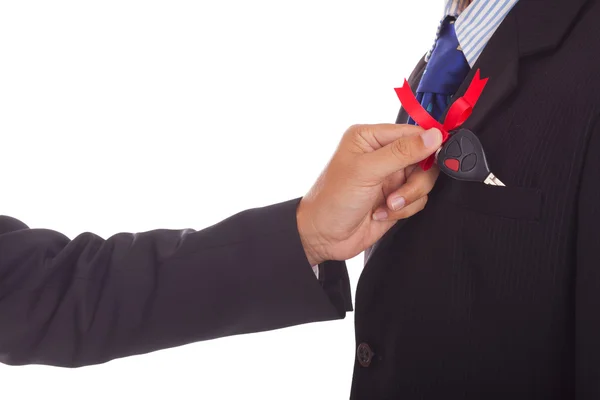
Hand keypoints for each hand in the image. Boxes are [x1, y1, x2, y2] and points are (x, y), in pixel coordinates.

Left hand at [297, 124, 441, 264]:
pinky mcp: (396, 198)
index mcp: (370, 137)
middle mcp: (381, 154)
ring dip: (408, 197)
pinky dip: (404, 209)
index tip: (435, 158)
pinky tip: (382, 213)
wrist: (324, 237)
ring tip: (387, 205)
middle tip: (399, 192)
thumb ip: (402, 152)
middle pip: (423, 158)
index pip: (412, 132)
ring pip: (424, 180)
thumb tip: (433, 136)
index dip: (427, 145)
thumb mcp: (367, 171)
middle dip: (415, 179)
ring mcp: (390, 177)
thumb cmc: (332, 200)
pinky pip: (419, 199)